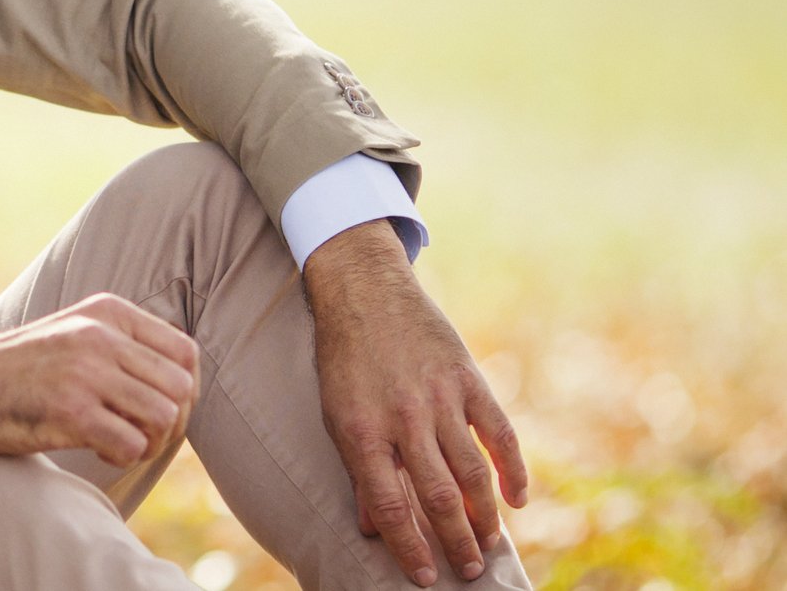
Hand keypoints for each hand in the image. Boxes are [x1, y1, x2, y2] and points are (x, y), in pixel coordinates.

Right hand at [0, 294, 197, 470]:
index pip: (185, 352)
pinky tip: (97, 450)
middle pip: (181, 388)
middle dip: (171, 422)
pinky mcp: (69, 412)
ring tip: (117, 442)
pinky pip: (132, 444)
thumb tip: (186, 388)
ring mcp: (84, 372)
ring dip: (148, 442)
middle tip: (140, 435)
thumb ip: (121, 346)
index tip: (154, 409)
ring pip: (165, 417)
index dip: (182, 391)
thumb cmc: (14, 370)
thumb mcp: (71, 335)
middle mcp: (99, 335)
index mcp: (105, 311)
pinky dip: (122, 457)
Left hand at [304, 221, 528, 586]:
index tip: (424, 577)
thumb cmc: (344, 359)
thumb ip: (358, 470)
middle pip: (438, 496)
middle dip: (455, 541)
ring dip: (485, 516)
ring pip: (472, 472)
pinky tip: (518, 499)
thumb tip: (371, 527)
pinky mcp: (468, 379)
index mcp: (362, 431)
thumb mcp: (336, 414)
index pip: (390, 506)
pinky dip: (513, 469)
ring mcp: (440, 398)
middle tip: (468, 571)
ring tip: (490, 545)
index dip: (409, 547)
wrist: (364, 292)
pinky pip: (498, 433)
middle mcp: (403, 418)